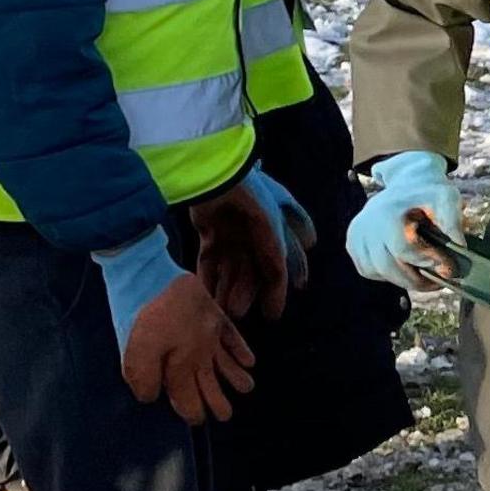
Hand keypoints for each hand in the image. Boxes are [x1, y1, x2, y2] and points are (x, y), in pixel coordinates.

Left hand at [121, 271, 255, 424]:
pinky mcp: (213, 315)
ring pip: (226, 363)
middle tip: (225, 416)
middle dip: (218, 402)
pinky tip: (250, 359)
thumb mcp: (132, 351)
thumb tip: (151, 397)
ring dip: (236, 378)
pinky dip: (241, 349)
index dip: (193, 411)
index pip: (190, 397)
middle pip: (211, 383)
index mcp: (180, 365)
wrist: (150, 274)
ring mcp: (209, 334)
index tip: (197, 420)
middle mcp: (200, 354)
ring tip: (246, 388)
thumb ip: (143, 379)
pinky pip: (233, 337)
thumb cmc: (139, 314)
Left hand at [186, 175, 298, 320]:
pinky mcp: (209, 231)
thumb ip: (277, 257)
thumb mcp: (271, 229)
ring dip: (228, 289)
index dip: (279, 288)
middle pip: (253, 268)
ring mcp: (232, 231)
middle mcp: (256, 230)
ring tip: (224, 311)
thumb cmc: (251, 198)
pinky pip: (211, 260)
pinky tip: (207, 295)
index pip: (280, 262)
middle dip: (247, 293)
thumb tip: (282, 282)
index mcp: (276, 226)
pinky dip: (209, 277)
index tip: (276, 312)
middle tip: (240, 315)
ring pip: (232, 268)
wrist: (215, 175)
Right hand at [347, 152, 459, 287]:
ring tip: (423, 275)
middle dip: (417, 280)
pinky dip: (386, 273)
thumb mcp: (447, 199)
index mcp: (388, 214)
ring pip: (378, 272)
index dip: (428, 263)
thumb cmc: (429, 194)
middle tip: (438, 282)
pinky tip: (402, 264)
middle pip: (388, 267)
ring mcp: (356, 235)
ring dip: (402, 279)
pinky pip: (368, 270)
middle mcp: (366, 225)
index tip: (449, 270)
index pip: (404, 250)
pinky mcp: (352, 243)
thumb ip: (452, 221)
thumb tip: (459, 247)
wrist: (407, 183)